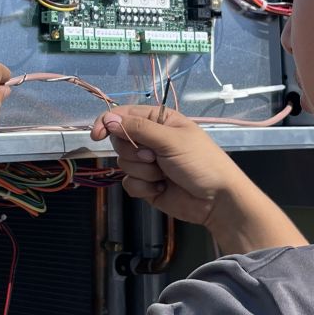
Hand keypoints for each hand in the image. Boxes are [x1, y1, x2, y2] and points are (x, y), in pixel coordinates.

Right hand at [90, 105, 248, 228]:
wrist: (216, 200)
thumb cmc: (200, 162)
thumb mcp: (170, 140)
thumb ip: (138, 128)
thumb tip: (108, 119)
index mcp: (159, 120)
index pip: (124, 115)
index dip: (108, 122)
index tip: (97, 135)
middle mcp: (151, 139)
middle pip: (120, 140)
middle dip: (134, 152)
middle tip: (154, 157)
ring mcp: (148, 163)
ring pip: (123, 163)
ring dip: (142, 171)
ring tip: (163, 174)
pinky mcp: (146, 184)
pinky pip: (129, 183)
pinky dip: (143, 186)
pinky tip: (161, 188)